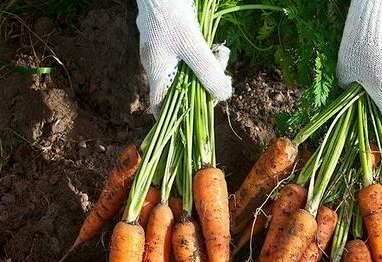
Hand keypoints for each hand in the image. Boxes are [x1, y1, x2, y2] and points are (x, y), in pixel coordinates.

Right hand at [136, 0, 231, 116]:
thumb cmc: (170, 15)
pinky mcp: (173, 34)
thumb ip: (208, 73)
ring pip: (191, 68)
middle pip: (183, 86)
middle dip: (205, 85)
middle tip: (224, 77)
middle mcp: (158, 62)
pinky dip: (206, 51)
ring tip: (221, 53)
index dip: (173, 120)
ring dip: (210, 65)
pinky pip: (192, 52)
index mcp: (157, 71)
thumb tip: (223, 96)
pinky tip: (216, 44)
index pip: (159, 105)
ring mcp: (164, 48)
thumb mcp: (194, 47)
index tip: (190, 127)